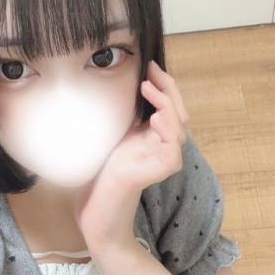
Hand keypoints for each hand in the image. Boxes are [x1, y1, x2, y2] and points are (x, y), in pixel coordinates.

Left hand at [72, 60, 190, 250]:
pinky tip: (155, 118)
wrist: (95, 209)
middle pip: (179, 112)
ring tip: (149, 90)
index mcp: (153, 137)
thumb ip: (122, 117)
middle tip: (150, 74)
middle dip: (168, 89)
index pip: (169, 105)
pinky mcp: (159, 172)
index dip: (164, 84)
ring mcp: (163, 160)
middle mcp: (162, 147)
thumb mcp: (110, 136)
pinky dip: (168, 132)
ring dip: (166, 104)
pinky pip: (173, 149)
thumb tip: (121, 85)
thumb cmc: (98, 175)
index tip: (149, 65)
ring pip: (179, 127)